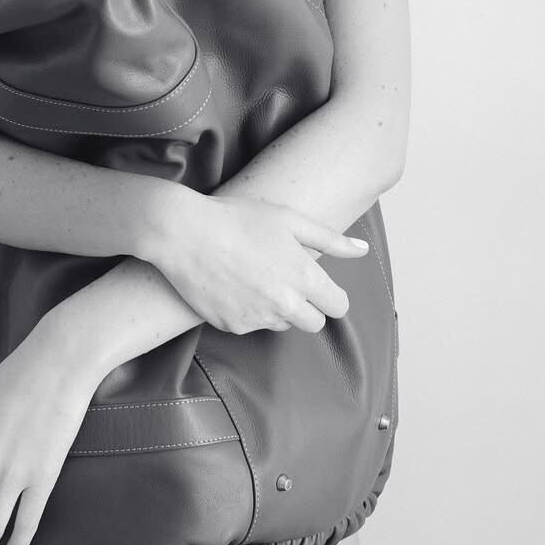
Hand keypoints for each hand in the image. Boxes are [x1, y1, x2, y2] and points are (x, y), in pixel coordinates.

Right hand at [149, 192, 365, 334]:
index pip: (338, 306)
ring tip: (256, 276)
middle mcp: (285, 304)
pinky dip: (248, 311)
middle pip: (314, 323)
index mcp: (304, 277)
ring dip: (278, 308)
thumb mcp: (289, 220)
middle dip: (308, 306)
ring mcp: (257, 318)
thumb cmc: (238, 218)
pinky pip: (252, 325)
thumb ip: (330, 239)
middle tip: (286, 280)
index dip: (331, 295)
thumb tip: (362, 250)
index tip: (319, 285)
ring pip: (282, 325)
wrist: (183, 233)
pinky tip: (234, 284)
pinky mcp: (232, 326)